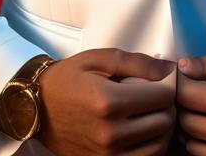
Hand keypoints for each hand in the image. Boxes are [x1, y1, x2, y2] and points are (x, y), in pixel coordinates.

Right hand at [37, 48, 176, 155]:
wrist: (36, 109)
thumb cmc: (68, 79)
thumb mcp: (99, 59)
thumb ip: (137, 62)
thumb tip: (169, 68)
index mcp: (108, 101)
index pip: (162, 96)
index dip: (168, 85)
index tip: (163, 79)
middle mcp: (109, 133)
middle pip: (164, 122)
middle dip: (167, 105)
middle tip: (158, 94)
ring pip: (159, 145)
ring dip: (162, 128)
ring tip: (151, 113)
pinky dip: (151, 146)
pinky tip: (143, 132)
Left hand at [175, 47, 205, 155]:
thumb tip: (182, 67)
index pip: (187, 95)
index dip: (178, 82)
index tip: (181, 75)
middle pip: (186, 120)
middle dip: (180, 103)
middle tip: (187, 89)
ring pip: (191, 143)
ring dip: (187, 125)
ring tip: (196, 108)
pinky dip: (199, 143)